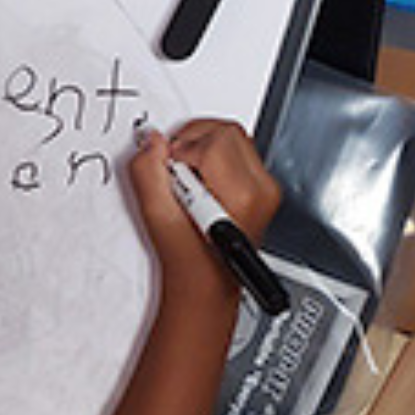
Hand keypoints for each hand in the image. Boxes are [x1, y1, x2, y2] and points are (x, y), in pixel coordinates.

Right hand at [128, 120, 280, 288]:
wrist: (207, 282)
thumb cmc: (189, 261)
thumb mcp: (158, 219)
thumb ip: (149, 175)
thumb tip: (152, 143)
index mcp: (241, 197)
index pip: (213, 141)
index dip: (181, 150)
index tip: (169, 171)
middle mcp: (261, 190)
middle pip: (227, 132)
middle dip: (193, 143)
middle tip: (176, 172)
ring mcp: (266, 187)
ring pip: (233, 137)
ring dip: (203, 148)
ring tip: (189, 182)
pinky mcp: (264, 185)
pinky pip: (239, 150)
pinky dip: (214, 156)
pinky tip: (201, 183)